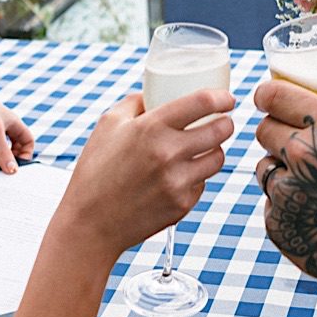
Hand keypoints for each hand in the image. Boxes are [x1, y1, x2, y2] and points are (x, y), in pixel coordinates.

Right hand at [54, 87, 235, 264]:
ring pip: (218, 158)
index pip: (202, 102)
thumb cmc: (95, 172)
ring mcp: (178, 181)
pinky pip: (202, 183)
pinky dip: (196, 177)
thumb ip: (135, 103)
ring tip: (203, 148)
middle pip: (220, 130)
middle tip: (221, 122)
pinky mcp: (182, 204)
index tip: (227, 99)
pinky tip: (180, 176)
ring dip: (215, 150)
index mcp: (150, 127)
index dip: (221, 97)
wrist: (90, 223)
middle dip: (225, 123)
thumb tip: (155, 93)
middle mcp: (168, 153)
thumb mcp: (108, 125)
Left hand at [253, 72, 316, 286]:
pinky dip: (284, 203)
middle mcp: (300, 154)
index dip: (268, 96)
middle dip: (276, 132)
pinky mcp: (276, 222)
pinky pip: (270, 202)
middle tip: (298, 143)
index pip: (272, 95)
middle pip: (263, 129)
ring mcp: (285, 190)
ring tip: (308, 180)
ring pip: (263, 166)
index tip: (272, 100)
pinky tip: (312, 209)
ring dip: (278, 168)